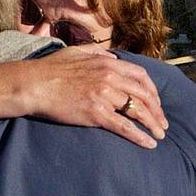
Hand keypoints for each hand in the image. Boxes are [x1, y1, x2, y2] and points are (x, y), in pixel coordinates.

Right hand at [20, 46, 167, 146]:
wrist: (33, 84)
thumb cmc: (50, 69)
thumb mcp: (76, 52)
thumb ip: (97, 53)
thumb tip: (112, 58)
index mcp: (107, 63)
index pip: (140, 76)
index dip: (152, 90)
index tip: (156, 102)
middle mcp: (110, 78)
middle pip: (144, 95)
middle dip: (157, 110)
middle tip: (162, 123)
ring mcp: (104, 96)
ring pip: (138, 111)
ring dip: (152, 124)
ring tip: (159, 135)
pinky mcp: (96, 114)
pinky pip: (124, 127)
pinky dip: (140, 136)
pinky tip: (149, 144)